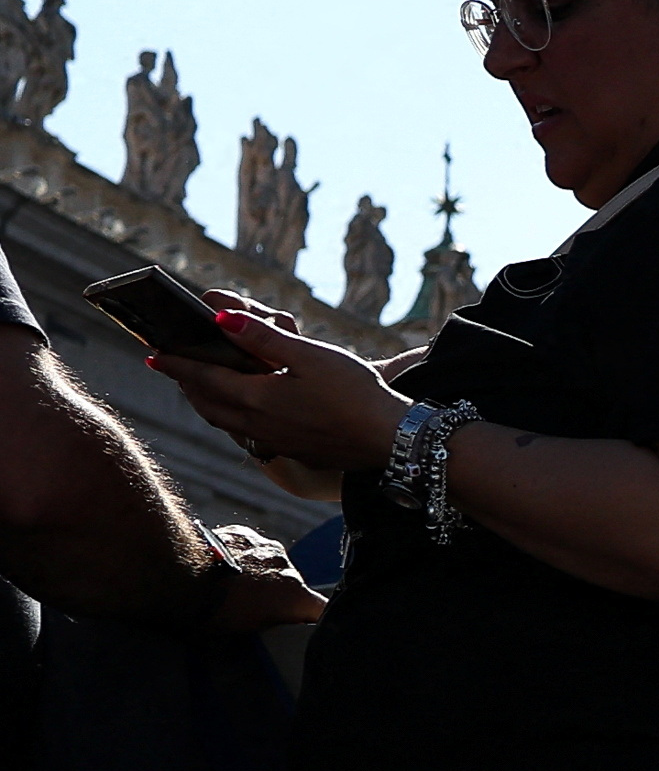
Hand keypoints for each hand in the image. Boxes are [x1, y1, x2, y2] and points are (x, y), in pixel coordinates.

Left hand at [155, 305, 403, 480]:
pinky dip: (235, 419)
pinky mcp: (295, 451)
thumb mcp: (312, 355)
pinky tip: (249, 414)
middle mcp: (258, 424)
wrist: (391, 441)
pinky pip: (250, 435)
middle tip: (174, 370)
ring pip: (226, 423)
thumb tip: (221, 319)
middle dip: (188, 385)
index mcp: (257, 397)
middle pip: (208, 404)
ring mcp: (275, 442)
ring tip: (203, 390)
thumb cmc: (357, 394)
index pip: (203, 377)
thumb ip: (265, 337)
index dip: (176, 364)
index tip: (154, 355)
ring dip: (208, 404)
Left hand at [194, 523, 322, 632]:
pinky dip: (238, 556)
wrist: (174, 574)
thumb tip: (271, 626)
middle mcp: (286, 567)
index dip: (313, 619)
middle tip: (248, 608)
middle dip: (276, 593)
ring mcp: (264, 546)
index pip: (320, 610)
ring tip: (228, 586)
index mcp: (294, 595)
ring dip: (256, 573)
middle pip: (292, 584)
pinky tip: (217, 567)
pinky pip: (247, 547)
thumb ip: (270, 625)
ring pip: (268, 564)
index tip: (302, 626)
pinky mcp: (241, 533)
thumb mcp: (244, 632)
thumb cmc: (208, 611)